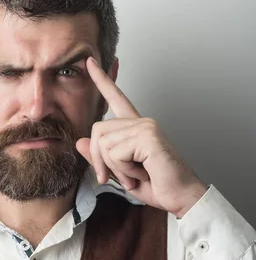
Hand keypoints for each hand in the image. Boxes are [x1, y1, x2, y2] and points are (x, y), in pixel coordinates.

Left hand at [75, 57, 207, 217]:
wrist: (181, 197)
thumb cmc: (157, 185)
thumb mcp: (119, 174)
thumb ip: (100, 158)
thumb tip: (78, 142)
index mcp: (135, 128)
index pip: (115, 98)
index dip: (101, 80)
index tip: (89, 62)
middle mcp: (141, 122)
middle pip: (97, 131)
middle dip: (99, 160)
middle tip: (119, 179)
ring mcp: (146, 126)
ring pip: (104, 143)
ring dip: (114, 168)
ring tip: (135, 176)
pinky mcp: (148, 136)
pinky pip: (116, 153)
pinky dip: (124, 170)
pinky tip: (142, 172)